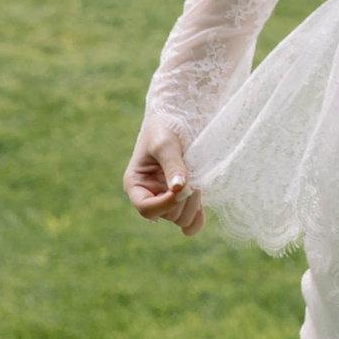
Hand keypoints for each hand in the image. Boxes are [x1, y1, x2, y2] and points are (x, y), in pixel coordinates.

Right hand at [125, 119, 204, 236]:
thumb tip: (179, 188)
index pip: (146, 208)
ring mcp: (167, 199)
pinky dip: (198, 216)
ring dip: (193, 205)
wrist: (178, 117)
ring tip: (199, 183)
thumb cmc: (164, 127)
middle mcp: (150, 195)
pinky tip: (202, 201)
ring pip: (180, 218)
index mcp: (136, 185)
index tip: (184, 188)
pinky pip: (191, 220)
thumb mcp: (165, 144)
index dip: (165, 204)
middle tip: (195, 180)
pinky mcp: (184, 198)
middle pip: (167, 215)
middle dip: (183, 201)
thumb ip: (172, 165)